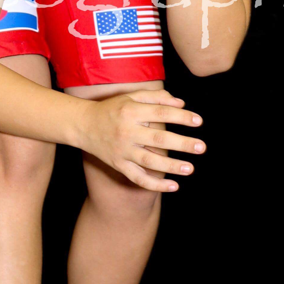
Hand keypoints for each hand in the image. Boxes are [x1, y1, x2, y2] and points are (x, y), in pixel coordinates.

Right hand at [77, 89, 205, 192]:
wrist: (83, 125)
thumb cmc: (111, 109)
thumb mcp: (130, 97)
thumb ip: (156, 97)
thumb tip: (181, 103)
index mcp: (131, 111)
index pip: (161, 113)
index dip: (181, 117)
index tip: (198, 121)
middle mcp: (127, 131)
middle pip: (158, 138)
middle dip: (182, 143)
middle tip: (201, 147)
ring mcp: (122, 150)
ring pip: (149, 160)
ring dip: (171, 166)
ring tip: (190, 168)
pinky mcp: (118, 165)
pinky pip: (137, 178)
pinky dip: (155, 184)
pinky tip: (173, 186)